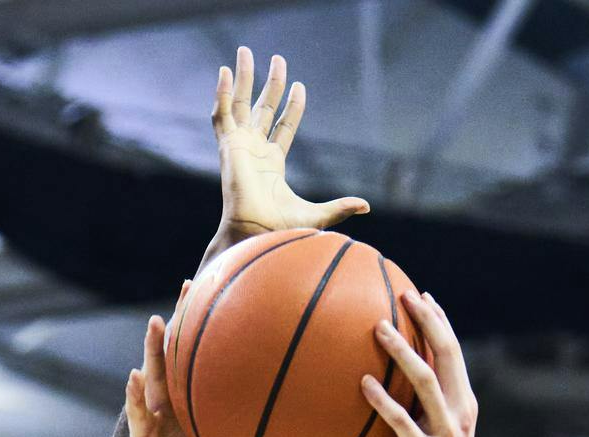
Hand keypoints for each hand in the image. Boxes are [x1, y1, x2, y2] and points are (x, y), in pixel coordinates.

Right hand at [124, 285, 251, 436]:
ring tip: (159, 322)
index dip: (216, 330)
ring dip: (154, 348)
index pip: (209, 360)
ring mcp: (157, 418)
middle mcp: (177, 406)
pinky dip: (135, 394)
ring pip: (155, 375)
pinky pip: (139, 413)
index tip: (231, 295)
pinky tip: (134, 376)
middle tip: (194, 284)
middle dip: (185, 319)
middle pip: (180, 353)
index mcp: (200, 408)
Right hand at [208, 47, 368, 258]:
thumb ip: (340, 206)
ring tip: (244, 52)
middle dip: (269, 84)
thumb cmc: (278, 229)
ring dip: (243, 79)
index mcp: (272, 164)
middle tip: (277, 58)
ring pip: (239, 105)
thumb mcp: (316, 214)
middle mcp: (253, 152)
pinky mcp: (227, 147)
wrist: (254, 233)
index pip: (283, 127)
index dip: (293, 107)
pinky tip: (225, 71)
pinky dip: (222, 93)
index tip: (301, 86)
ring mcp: (239, 147)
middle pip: (261, 109)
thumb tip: (366, 206)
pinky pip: (222, 115)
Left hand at [361, 291, 478, 436]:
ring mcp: (445, 434)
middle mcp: (460, 414)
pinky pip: (401, 422)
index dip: (440, 322)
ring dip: (402, 351)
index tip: (421, 296)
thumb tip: (385, 388)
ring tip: (377, 327)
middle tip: (402, 294)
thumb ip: (417, 413)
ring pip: (426, 381)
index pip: (453, 353)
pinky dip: (383, 400)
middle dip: (428, 320)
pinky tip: (362, 383)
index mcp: (462, 405)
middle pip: (447, 355)